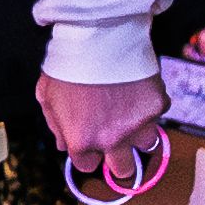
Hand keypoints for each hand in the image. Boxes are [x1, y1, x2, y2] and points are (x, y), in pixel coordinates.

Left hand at [38, 70, 170, 197]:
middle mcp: (112, 139)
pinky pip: (158, 113)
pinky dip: (150, 104)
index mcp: (82, 140)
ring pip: (147, 144)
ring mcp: (138, 123)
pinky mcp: (156, 104)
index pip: (87, 165)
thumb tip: (63, 145)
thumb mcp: (46, 96)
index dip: (88, 152)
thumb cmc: (67, 63)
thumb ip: (55, 125)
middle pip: (123, 171)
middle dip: (118, 159)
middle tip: (117, 140)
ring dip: (139, 132)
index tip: (91, 140)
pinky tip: (138, 88)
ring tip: (130, 113)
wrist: (97, 34)